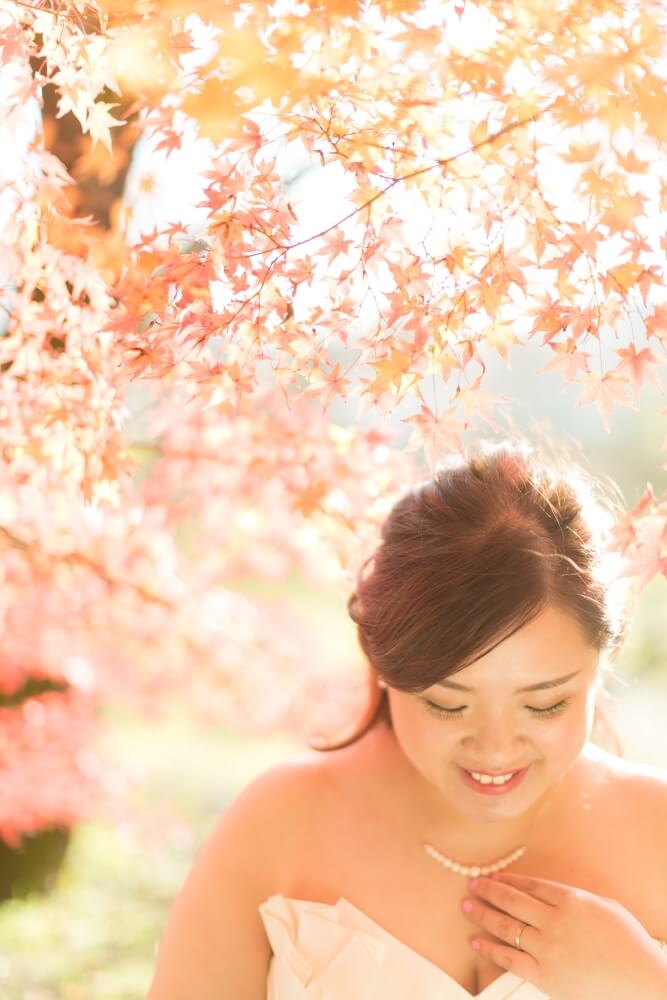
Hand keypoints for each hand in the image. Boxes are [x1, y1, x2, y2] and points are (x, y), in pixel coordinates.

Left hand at [462, 870, 666, 999]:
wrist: (643, 984)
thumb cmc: (630, 945)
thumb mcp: (605, 907)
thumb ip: (575, 899)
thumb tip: (551, 895)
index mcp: (571, 900)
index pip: (530, 885)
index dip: (507, 880)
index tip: (492, 876)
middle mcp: (555, 920)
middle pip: (512, 901)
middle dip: (488, 890)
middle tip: (472, 884)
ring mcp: (548, 949)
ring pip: (506, 927)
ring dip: (483, 915)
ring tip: (467, 907)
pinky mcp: (545, 976)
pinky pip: (510, 959)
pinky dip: (489, 949)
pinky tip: (476, 942)